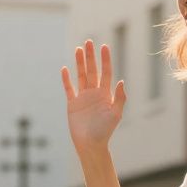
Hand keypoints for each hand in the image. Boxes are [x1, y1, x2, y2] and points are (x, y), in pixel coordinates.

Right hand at [60, 40, 125, 154]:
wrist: (91, 144)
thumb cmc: (105, 131)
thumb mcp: (115, 114)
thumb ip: (119, 98)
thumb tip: (121, 81)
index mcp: (105, 94)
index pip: (105, 72)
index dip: (105, 59)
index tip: (104, 46)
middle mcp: (94, 93)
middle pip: (92, 70)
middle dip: (91, 56)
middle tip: (89, 41)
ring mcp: (83, 98)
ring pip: (80, 76)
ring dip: (79, 63)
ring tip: (78, 49)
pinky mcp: (72, 104)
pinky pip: (69, 89)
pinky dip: (66, 80)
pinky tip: (65, 69)